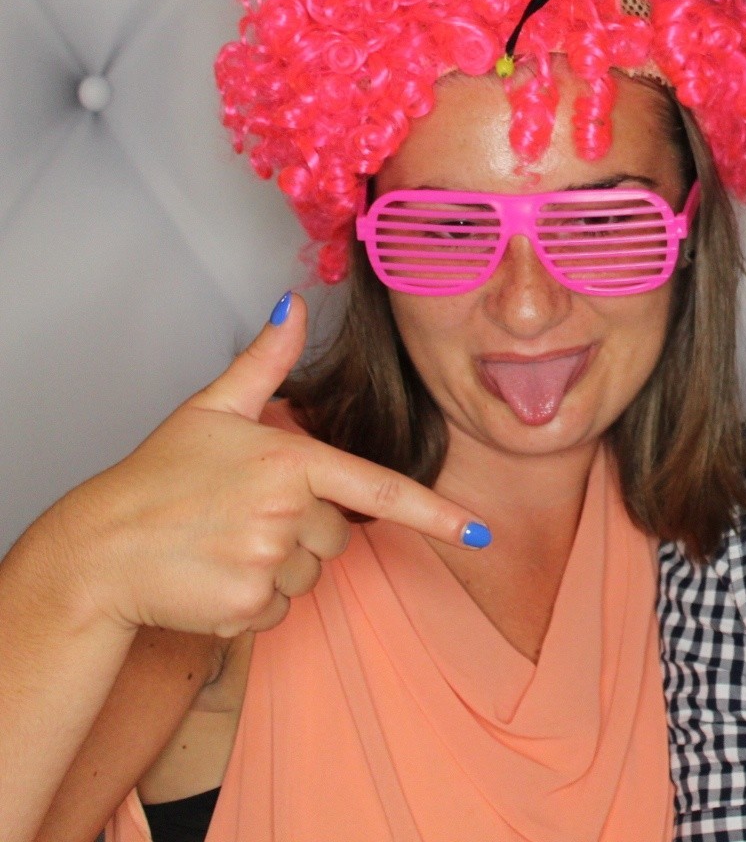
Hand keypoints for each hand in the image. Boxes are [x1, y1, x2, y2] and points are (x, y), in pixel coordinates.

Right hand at [42, 294, 487, 637]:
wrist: (95, 552)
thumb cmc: (156, 478)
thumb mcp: (211, 409)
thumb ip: (265, 362)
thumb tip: (293, 304)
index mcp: (290, 460)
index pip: (380, 490)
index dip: (436, 514)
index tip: (479, 533)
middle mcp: (286, 511)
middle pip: (338, 535)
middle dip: (302, 531)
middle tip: (241, 518)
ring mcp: (266, 562)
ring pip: (310, 576)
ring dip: (278, 568)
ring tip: (222, 546)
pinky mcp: (245, 607)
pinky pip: (279, 611)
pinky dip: (253, 602)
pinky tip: (212, 579)